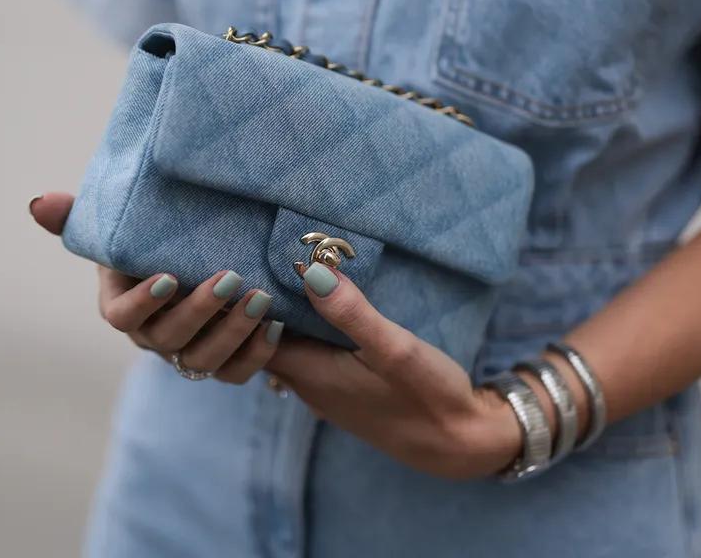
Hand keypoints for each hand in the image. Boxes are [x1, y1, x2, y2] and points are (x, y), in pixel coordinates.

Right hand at [30, 192, 281, 383]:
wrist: (195, 259)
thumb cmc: (150, 239)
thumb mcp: (118, 224)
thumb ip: (77, 216)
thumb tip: (40, 202)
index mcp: (121, 306)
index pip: (122, 316)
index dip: (143, 302)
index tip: (168, 276)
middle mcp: (152, 336)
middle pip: (169, 339)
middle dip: (200, 311)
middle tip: (230, 277)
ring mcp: (186, 354)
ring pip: (205, 360)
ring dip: (233, 332)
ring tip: (261, 298)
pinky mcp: (222, 362)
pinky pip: (236, 372)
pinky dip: (257, 353)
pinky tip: (276, 325)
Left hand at [266, 263, 520, 479]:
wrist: (460, 445)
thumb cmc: (429, 396)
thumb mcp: (395, 348)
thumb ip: (350, 312)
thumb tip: (310, 271)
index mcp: (310, 374)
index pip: (252, 336)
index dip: (241, 302)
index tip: (243, 262)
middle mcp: (308, 385)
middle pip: (263, 341)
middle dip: (258, 304)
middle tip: (261, 255)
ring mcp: (325, 391)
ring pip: (287, 348)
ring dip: (283, 316)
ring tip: (286, 272)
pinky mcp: (343, 392)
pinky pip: (309, 356)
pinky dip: (306, 330)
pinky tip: (321, 307)